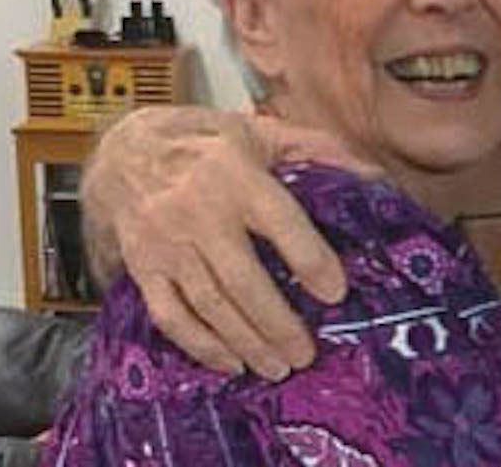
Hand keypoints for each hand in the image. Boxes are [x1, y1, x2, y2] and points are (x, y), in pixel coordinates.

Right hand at [80, 106, 378, 376]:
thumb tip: (375, 177)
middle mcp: (199, 211)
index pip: (280, 222)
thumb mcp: (261, 133)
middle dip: (278, 323)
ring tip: (279, 366)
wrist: (125, 150)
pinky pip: (170, 315)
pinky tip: (230, 362)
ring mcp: (167, 243)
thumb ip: (318, 151)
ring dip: (246, 341)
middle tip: (308, 353)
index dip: (310, 260)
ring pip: (209, 304)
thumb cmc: (207, 143)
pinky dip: (200, 345)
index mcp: (236, 174)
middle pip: (242, 279)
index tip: (335, 292)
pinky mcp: (143, 267)